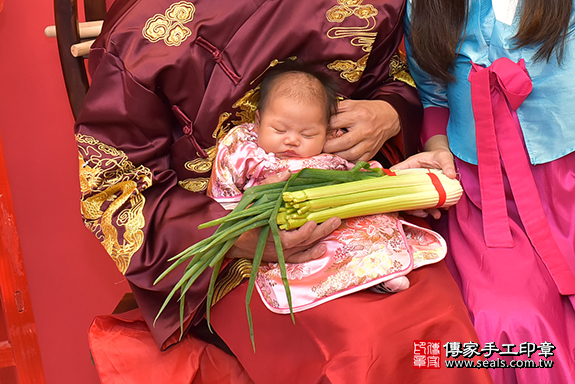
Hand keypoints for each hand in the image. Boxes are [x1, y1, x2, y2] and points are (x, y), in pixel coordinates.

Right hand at [225, 169, 340, 262]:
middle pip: (303, 241)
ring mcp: (280, 252)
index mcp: (268, 231)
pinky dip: (311, 254)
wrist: (231, 239)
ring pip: (304, 248)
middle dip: (321, 230)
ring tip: (334, 225)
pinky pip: (299, 258)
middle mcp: (277, 245)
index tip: (313, 222)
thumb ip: (271, 185)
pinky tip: (323, 248)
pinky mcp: (281, 256)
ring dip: (321, 237)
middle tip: (335, 218)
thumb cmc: (242, 217)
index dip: (303, 232)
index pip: (290, 237)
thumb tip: (288, 174)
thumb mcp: (253, 197)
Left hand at [323, 99, 400, 161]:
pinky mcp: (372, 152)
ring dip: (337, 155)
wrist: (389, 117)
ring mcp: (369, 143)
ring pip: (350, 154)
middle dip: (328, 146)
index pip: (335, 123)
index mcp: (358, 115)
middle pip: (342, 142)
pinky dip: (348, 161)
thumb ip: (337, 109)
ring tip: (330, 152)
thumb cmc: (368, 110)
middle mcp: (364, 130)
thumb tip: (322, 116)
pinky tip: (342, 157)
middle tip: (321, 146)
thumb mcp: (353, 104)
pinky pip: (358, 161)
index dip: (324, 128)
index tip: (319, 131)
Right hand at [391, 135, 455, 218]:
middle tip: (422, 213)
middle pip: (403, 194)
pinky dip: (432, 210)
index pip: (394, 174)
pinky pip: (425, 204)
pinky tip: (440, 211)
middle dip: (411, 207)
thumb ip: (447, 164)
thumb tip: (451, 174)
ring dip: (423, 211)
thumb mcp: (444, 157)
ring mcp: (416, 188)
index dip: (391, 185)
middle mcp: (410, 179)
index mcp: (409, 167)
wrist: (445, 162)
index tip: (396, 195)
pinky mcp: (425, 193)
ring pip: (414, 202)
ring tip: (436, 214)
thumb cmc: (440, 156)